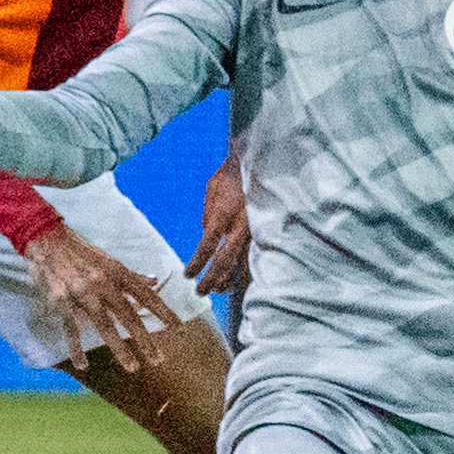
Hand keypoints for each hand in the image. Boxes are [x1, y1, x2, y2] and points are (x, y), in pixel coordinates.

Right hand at [24, 224, 194, 370]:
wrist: (46, 238)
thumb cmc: (81, 252)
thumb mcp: (111, 260)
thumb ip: (132, 275)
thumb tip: (155, 281)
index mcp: (118, 272)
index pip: (147, 295)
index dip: (164, 312)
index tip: (179, 329)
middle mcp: (103, 283)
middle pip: (129, 316)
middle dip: (145, 339)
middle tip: (159, 359)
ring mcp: (82, 292)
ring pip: (104, 325)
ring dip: (119, 348)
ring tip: (133, 367)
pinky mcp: (60, 299)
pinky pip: (70, 328)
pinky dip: (76, 348)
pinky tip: (83, 365)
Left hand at [192, 156, 252, 295]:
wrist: (257, 162)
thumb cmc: (231, 175)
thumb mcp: (212, 191)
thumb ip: (208, 216)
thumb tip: (206, 235)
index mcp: (222, 215)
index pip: (206, 247)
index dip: (196, 264)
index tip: (189, 274)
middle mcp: (240, 226)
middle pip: (224, 261)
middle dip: (212, 280)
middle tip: (201, 291)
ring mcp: (254, 230)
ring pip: (243, 263)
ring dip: (230, 279)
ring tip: (220, 289)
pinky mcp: (264, 230)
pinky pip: (255, 255)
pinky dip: (246, 269)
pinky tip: (241, 278)